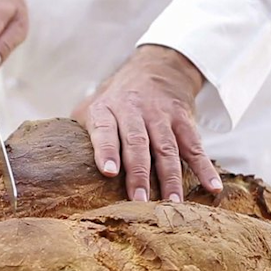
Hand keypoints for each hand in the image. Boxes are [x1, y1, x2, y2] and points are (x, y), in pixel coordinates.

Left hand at [72, 45, 222, 201]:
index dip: (107, 150)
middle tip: (139, 200)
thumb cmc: (116, 98)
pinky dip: (204, 167)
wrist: (157, 67)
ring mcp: (161, 117)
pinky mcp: (183, 121)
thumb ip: (79, 132)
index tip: (109, 171)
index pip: (105, 130)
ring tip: (172, 204)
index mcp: (107, 111)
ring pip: (167, 149)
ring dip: (170, 178)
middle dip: (139, 173)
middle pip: (137, 144)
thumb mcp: (92, 106)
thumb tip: (58, 166)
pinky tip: (211, 187)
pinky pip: (195, 146)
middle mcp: (134, 112)